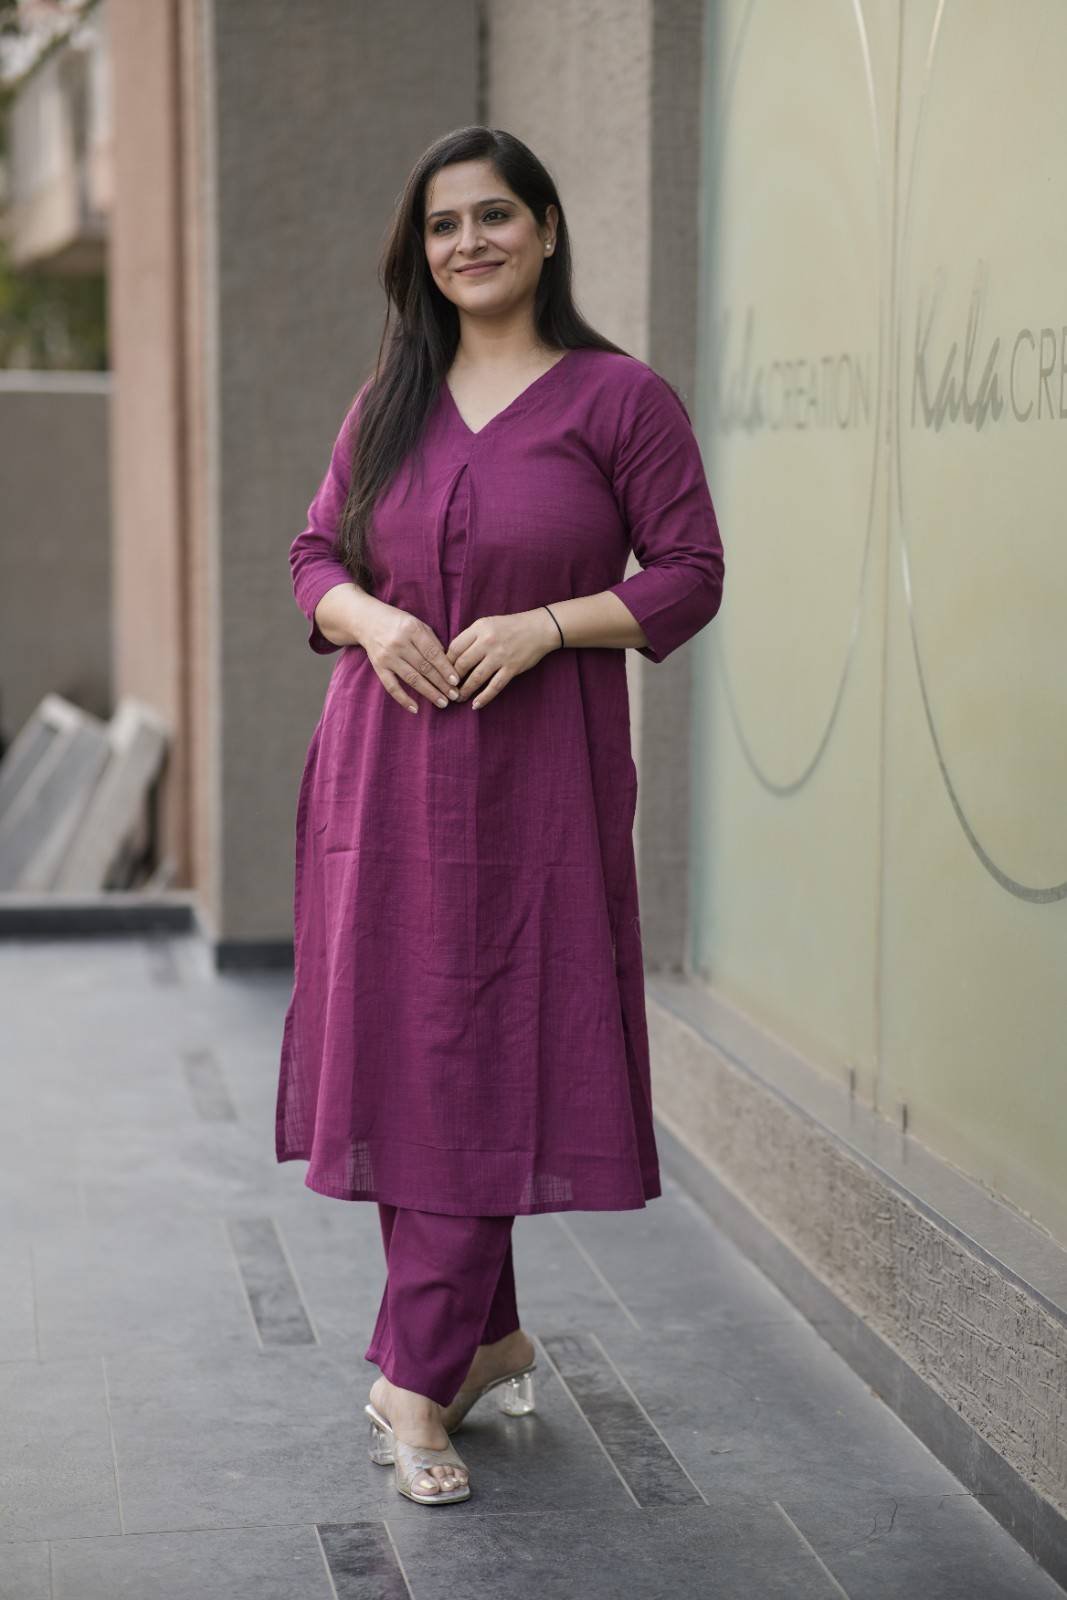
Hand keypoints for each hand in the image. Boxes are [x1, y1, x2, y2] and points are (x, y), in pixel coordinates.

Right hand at [360, 599, 461, 714]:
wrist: (368, 620)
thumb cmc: (399, 623)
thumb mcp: (417, 625)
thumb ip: (432, 642)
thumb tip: (448, 664)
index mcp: (412, 629)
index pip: (432, 653)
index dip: (445, 668)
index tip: (456, 681)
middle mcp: (399, 643)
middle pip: (424, 667)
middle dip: (441, 683)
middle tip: (454, 695)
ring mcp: (387, 656)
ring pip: (411, 678)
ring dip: (429, 692)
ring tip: (442, 702)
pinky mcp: (378, 667)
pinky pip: (391, 686)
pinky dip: (403, 699)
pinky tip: (415, 708)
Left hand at [447, 607, 560, 709]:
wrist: (539, 628)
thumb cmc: (511, 626)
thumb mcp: (487, 624)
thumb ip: (471, 637)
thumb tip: (451, 656)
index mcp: (479, 628)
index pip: (454, 647)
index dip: (445, 662)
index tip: (442, 672)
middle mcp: (488, 642)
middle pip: (462, 664)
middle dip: (451, 680)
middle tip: (447, 689)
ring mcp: (500, 656)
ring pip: (476, 678)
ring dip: (464, 691)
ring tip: (458, 699)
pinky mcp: (512, 668)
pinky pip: (494, 686)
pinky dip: (484, 698)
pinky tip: (476, 705)